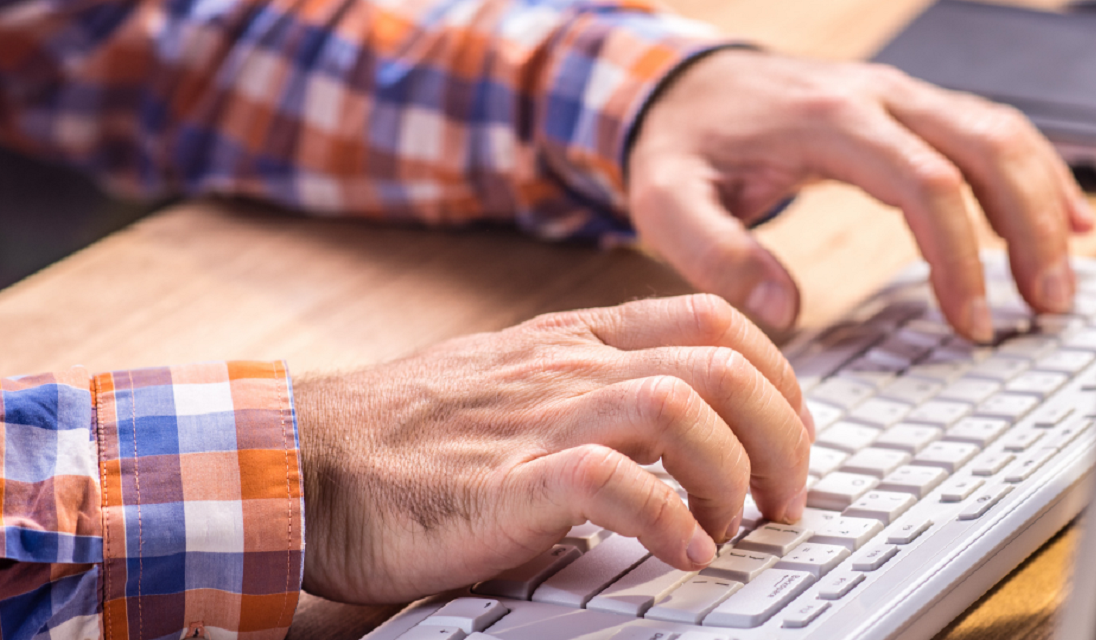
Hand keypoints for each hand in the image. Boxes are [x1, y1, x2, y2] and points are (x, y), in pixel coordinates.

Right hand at [295, 295, 812, 603]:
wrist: (304, 458)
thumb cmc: (411, 434)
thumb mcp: (519, 384)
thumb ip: (597, 389)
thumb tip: (689, 430)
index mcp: (577, 338)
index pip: (713, 320)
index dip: (778, 377)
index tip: (790, 437)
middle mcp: (569, 366)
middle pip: (723, 363)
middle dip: (783, 435)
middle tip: (782, 499)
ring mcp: (538, 419)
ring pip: (684, 408)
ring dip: (734, 474)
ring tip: (731, 526)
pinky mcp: (505, 484)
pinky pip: (613, 482)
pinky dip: (668, 521)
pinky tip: (682, 552)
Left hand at [628, 49, 1094, 341]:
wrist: (688, 83)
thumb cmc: (684, 144)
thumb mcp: (667, 199)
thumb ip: (715, 253)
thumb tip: (786, 311)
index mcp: (829, 121)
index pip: (925, 183)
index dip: (959, 256)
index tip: (970, 322)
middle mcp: (880, 97)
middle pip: (988, 150)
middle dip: (1030, 231)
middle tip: (1045, 308)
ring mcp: (904, 97)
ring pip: (1004, 135)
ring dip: (1046, 206)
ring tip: (1057, 287)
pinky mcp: (915, 109)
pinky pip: (996, 131)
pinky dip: (1039, 174)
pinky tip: (1070, 220)